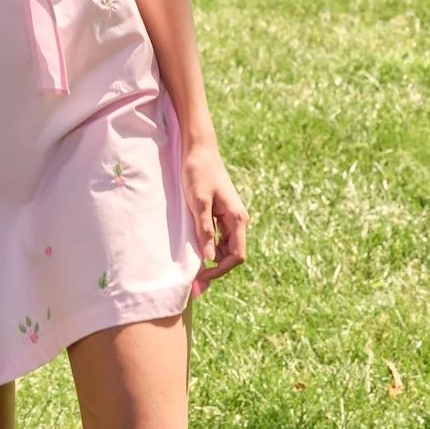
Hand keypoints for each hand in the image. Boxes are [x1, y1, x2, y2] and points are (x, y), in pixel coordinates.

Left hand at [180, 134, 248, 296]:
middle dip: (215, 268)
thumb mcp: (199, 202)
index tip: (201, 277)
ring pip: (225, 246)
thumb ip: (205, 230)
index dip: (220, 270)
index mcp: (237, 218)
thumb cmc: (198, 172)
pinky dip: (208, 244)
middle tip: (194, 279)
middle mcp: (238, 220)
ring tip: (191, 265)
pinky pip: (219, 236)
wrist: (199, 149)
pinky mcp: (221, 212)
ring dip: (211, 257)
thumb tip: (210, 258)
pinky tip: (194, 246)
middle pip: (232, 254)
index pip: (236, 256)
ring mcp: (230, 216)